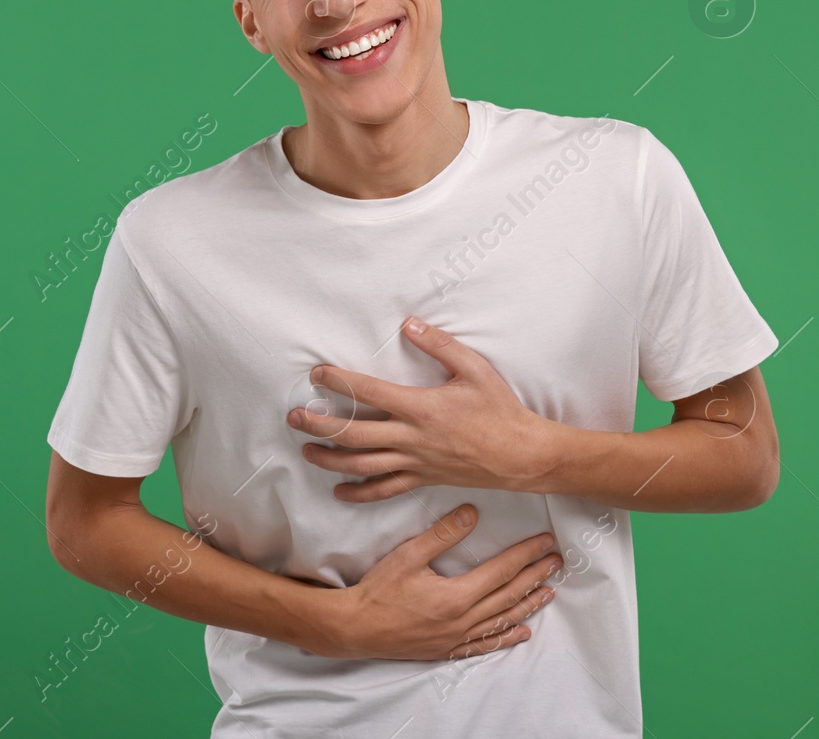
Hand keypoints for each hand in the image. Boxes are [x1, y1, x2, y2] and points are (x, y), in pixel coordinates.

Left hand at [288, 315, 559, 500]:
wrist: (523, 455)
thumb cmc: (500, 410)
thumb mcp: (475, 368)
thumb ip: (440, 344)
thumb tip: (409, 324)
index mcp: (420, 407)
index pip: (368, 392)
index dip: (338, 381)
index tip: (317, 373)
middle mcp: (411, 437)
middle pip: (354, 434)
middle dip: (320, 425)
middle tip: (295, 417)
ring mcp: (415, 462)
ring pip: (362, 465)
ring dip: (330, 459)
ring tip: (307, 450)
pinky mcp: (423, 479)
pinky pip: (385, 490)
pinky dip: (359, 493)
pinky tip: (340, 491)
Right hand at [312, 504, 562, 660]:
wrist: (357, 627)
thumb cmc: (379, 590)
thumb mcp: (408, 555)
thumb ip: (442, 535)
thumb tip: (471, 513)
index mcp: (456, 596)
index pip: (501, 570)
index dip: (525, 555)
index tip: (544, 542)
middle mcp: (463, 620)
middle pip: (508, 595)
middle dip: (534, 576)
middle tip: (556, 562)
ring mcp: (458, 638)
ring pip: (503, 620)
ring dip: (528, 605)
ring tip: (548, 591)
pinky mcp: (449, 649)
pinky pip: (485, 644)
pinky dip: (506, 638)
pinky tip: (521, 633)